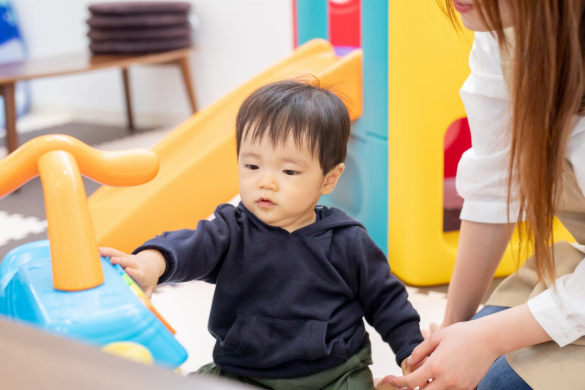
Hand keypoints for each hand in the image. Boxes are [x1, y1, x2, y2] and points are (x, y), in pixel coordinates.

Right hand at [99, 247, 165, 298]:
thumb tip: (143, 306)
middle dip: (121, 261)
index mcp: (141, 274)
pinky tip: (98, 250)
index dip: (133, 272)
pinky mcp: (123, 256)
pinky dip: (107, 251)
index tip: (128, 270)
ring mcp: (129, 259)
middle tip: (113, 260)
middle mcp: (135, 265)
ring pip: (120, 254)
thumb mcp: (149, 287)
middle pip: (128, 262)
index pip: (137, 273)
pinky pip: (115, 252)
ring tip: (101, 251)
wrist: (151, 265)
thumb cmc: (147, 279)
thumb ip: (146, 295)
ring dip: (111, 253)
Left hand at [382, 321, 499, 389]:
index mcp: (436, 366)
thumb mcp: (436, 337)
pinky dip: (441, 388)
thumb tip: (410, 363)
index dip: (397, 382)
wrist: (489, 339)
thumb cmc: (462, 334)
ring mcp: (458, 387)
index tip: (390, 380)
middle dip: (411, 389)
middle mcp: (447, 380)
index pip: (411, 382)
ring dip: (427, 388)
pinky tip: (439, 378)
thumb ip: (420, 351)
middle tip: (406, 382)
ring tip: (424, 377)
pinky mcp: (468, 388)